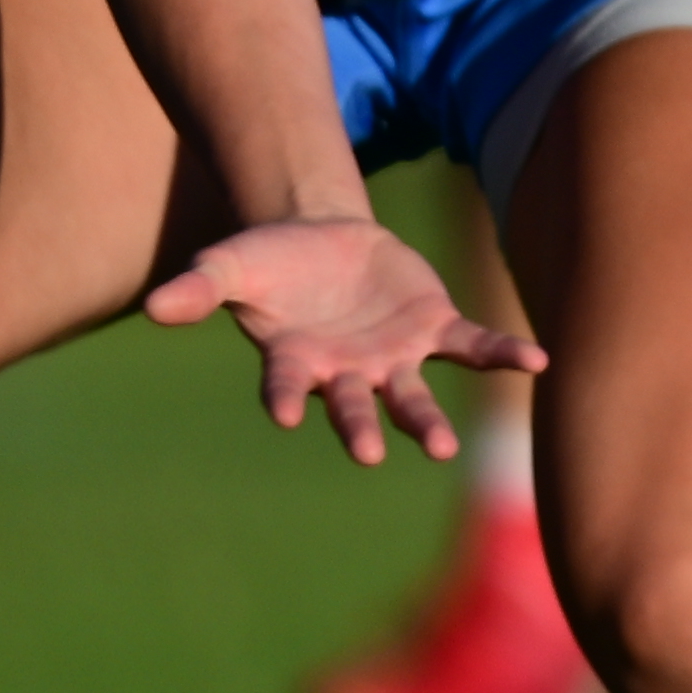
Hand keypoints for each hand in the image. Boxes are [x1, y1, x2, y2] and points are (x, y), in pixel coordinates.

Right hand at [141, 217, 542, 462]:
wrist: (323, 238)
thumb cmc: (270, 262)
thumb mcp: (230, 264)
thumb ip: (199, 287)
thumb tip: (154, 306)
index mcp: (294, 361)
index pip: (287, 386)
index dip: (287, 397)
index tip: (288, 414)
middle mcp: (346, 371)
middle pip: (355, 406)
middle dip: (362, 428)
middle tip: (369, 454)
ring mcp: (393, 355)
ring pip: (413, 395)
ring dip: (427, 421)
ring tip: (443, 449)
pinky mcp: (434, 328)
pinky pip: (472, 347)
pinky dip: (503, 353)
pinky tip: (537, 362)